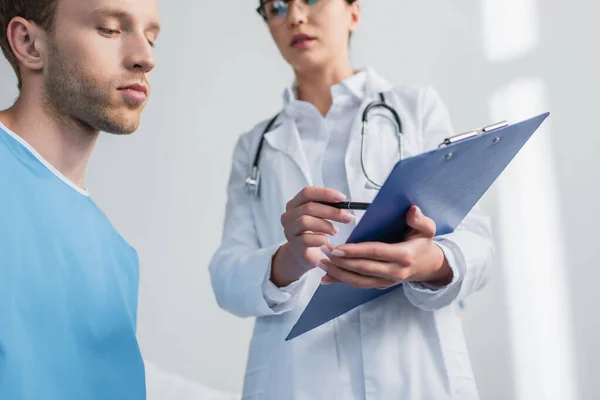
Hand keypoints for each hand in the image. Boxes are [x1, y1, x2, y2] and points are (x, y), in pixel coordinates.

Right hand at [270, 187, 355, 286]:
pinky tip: (326, 241)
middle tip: (347, 217)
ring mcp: (289, 231)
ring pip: (305, 221)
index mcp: (294, 204)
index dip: (325, 193)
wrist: (304, 255)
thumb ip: (329, 208)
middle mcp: (288, 216)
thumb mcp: (321, 217)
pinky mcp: (294, 246)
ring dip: (325, 225)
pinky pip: (307, 239)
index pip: (307, 192)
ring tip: (335, 231)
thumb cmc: (314, 232)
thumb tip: (347, 205)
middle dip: (331, 211)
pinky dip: (321, 239)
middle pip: (308, 207)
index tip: (342, 198)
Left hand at [319, 206, 452, 288]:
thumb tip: (412, 210)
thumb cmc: (423, 243)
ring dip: (337, 273)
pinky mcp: (379, 285)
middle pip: (363, 268)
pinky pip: (358, 284)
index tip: (337, 247)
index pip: (375, 252)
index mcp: (404, 256)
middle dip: (341, 261)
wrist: (429, 266)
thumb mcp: (428, 229)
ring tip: (320, 262)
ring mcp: (386, 281)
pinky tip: (325, 278)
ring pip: (358, 280)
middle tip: (324, 251)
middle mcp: (394, 272)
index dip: (355, 251)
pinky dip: (341, 282)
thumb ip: (421, 220)